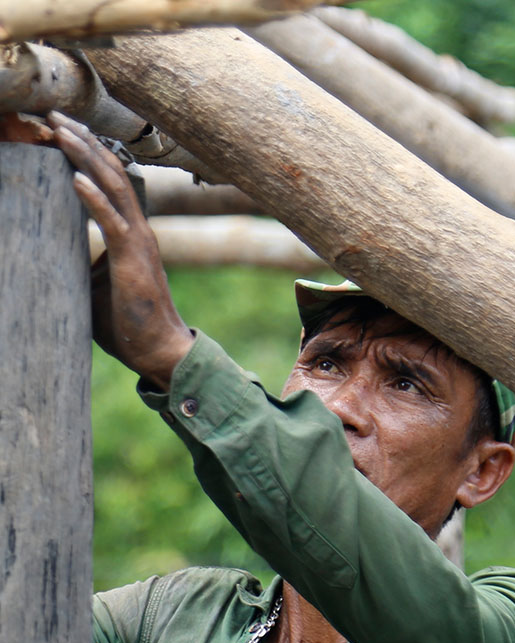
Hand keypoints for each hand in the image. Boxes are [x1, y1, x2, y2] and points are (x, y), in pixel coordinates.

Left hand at [48, 111, 193, 390]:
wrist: (160, 350)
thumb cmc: (129, 323)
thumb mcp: (96, 284)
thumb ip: (82, 260)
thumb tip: (51, 251)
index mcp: (130, 232)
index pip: (109, 182)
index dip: (87, 154)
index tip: (61, 132)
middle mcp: (138, 229)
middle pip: (111, 172)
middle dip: (83, 141)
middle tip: (56, 116)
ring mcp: (138, 242)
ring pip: (113, 187)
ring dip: (85, 157)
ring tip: (61, 131)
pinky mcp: (133, 260)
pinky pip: (112, 222)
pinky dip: (93, 198)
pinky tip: (73, 177)